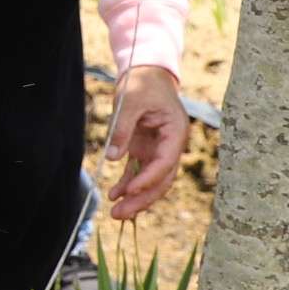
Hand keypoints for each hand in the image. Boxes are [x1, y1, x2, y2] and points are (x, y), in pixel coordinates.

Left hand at [102, 64, 189, 221]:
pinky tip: (114, 195)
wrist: (147, 74)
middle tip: (121, 215)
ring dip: (136, 198)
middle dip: (142, 198)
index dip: (147, 179)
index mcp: (175, 132)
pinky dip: (127, 184)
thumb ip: (122, 128)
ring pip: (152, 180)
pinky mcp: (146, 149)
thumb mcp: (131, 100)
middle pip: (161, 179)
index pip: (164, 162)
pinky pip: (139, 172)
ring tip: (116, 213)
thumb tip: (113, 158)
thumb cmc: (143, 84)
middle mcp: (171, 145)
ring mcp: (159, 149)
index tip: (129, 191)